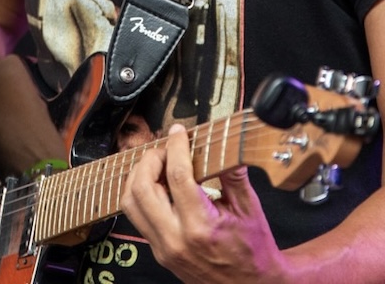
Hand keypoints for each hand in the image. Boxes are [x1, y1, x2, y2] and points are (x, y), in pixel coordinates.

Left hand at [121, 124, 287, 282]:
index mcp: (201, 226)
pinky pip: (137, 217)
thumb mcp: (250, 210)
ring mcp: (163, 248)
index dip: (176, 147)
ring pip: (131, 203)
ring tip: (157, 164)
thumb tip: (226, 145)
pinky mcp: (159, 252)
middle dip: (150, 159)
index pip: (177, 176)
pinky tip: (158, 185)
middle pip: (142, 188)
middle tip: (165, 148)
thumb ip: (234, 175)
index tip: (179, 133)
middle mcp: (176, 239)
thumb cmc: (253, 252)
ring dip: (138, 177)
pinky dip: (141, 195)